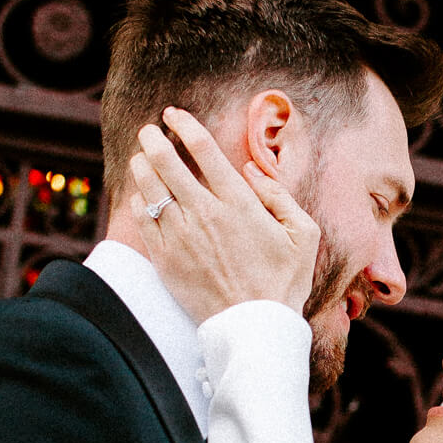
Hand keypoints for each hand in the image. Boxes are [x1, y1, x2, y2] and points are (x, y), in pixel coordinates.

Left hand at [129, 108, 320, 324]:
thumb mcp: (304, 234)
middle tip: (148, 131)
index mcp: (239, 203)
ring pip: (150, 189)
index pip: (204, 150)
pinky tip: (141, 197)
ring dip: (142, 167)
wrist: (254, 328)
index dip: (185, 126)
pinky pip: (144, 221)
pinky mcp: (166, 260)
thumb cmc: (284, 282)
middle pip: (167, 163)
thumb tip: (251, 170)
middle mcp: (206, 214)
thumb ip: (280, 196)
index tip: (173, 114)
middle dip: (153, 140)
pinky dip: (139, 202)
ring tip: (140, 158)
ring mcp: (182, 237)